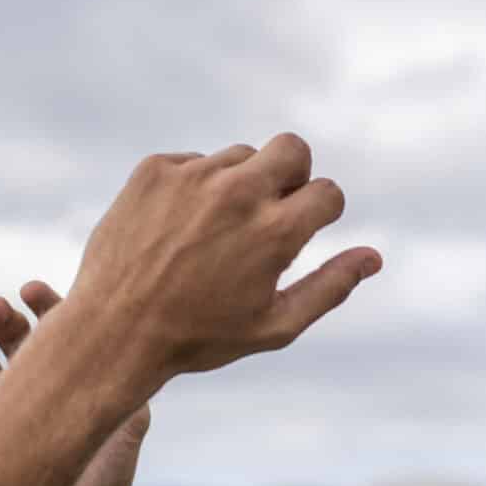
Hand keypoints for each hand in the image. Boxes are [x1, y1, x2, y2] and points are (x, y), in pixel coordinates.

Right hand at [0, 280, 151, 485]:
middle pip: (14, 341)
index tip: (30, 290)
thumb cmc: (111, 474)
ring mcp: (10, 410)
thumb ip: (128, 386)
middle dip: (3, 320)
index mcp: (73, 373)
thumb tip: (128, 346)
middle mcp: (40, 386)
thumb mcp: (128, 423)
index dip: (41, 304)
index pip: (54, 327)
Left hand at [66, 136, 380, 383]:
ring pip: (240, 156)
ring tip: (212, 233)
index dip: (321, 213)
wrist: (112, 332)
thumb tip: (374, 257)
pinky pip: (193, 162)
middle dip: (293, 174)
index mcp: (275, 232)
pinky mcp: (155, 169)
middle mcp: (238, 193)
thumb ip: (330, 287)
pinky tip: (176, 229)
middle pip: (293, 148)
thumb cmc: (199, 337)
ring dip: (239, 184)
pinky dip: (193, 188)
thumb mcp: (274, 326)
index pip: (328, 192)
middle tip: (272, 210)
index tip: (302, 231)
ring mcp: (193, 176)